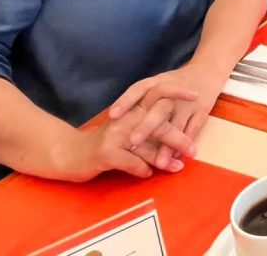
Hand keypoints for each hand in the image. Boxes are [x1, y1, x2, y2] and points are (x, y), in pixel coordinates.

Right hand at [52, 101, 187, 182]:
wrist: (70, 154)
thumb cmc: (106, 143)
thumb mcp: (130, 130)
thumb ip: (152, 127)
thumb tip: (181, 131)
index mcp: (132, 108)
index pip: (157, 93)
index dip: (176, 91)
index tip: (196, 95)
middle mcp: (125, 117)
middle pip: (158, 122)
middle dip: (178, 138)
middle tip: (194, 150)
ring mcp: (115, 134)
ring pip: (147, 145)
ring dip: (164, 159)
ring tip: (177, 167)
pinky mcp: (106, 152)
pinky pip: (132, 162)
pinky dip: (142, 169)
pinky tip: (147, 174)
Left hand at [109, 68, 217, 170]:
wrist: (208, 69)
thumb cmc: (178, 80)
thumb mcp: (160, 82)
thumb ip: (142, 99)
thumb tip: (119, 123)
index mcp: (159, 81)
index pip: (139, 88)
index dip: (126, 101)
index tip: (113, 115)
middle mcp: (173, 91)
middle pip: (159, 109)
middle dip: (147, 126)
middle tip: (133, 142)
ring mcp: (189, 102)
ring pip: (177, 124)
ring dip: (168, 144)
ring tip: (159, 163)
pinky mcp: (203, 110)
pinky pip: (194, 128)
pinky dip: (186, 142)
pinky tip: (177, 156)